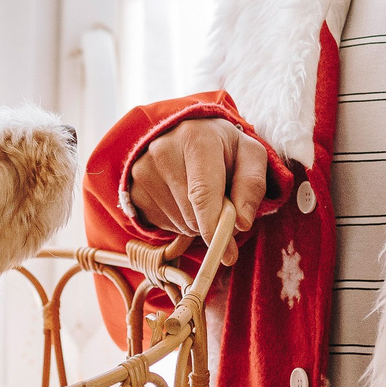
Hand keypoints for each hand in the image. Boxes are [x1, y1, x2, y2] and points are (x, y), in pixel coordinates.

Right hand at [126, 119, 266, 264]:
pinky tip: (182, 199)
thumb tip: (242, 223)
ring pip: (178, 223)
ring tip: (199, 196)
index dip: (214, 227)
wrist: (188, 133)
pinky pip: (161, 225)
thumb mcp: (250, 157)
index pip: (202, 193)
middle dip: (213, 222)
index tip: (228, 253)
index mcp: (196, 138)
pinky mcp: (132, 188)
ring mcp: (142, 170)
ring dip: (196, 223)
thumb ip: (252, 186)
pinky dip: (178, 222)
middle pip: (192, 215)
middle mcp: (163, 151)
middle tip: (222, 204)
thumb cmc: (224, 149)